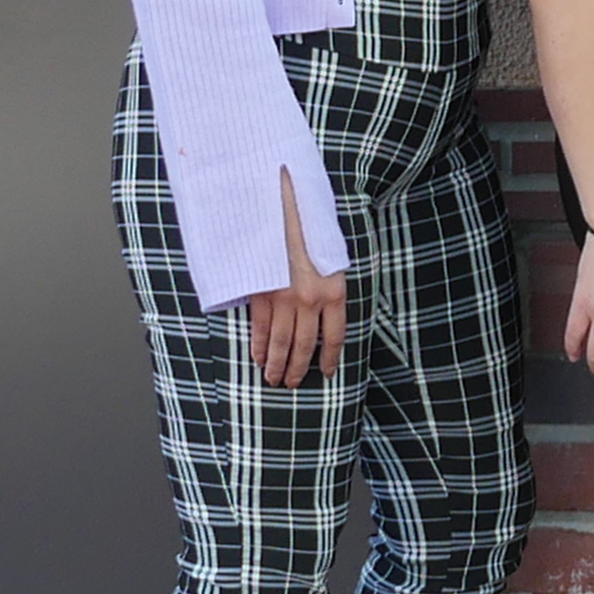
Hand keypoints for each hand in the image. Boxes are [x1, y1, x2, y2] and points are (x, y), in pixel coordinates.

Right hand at [244, 168, 345, 387]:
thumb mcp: (333, 259)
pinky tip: (259, 358)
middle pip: (306, 345)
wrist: (282, 210)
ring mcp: (283, 299)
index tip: (326, 373)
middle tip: (292, 383)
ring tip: (274, 379)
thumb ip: (331, 287)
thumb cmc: (311, 232)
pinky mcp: (260, 294)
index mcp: (335, 292)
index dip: (330, 358)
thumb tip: (328, 317)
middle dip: (299, 368)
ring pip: (280, 342)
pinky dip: (258, 347)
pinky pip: (260, 328)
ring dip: (277, 364)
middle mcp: (310, 300)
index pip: (335, 336)